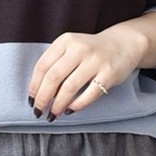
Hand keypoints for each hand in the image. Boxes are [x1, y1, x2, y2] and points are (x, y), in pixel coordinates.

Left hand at [27, 24, 146, 121]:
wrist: (124, 44)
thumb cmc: (91, 51)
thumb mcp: (71, 48)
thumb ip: (56, 64)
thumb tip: (40, 93)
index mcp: (65, 41)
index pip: (43, 66)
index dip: (34, 86)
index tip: (31, 100)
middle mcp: (79, 48)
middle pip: (53, 78)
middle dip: (43, 98)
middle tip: (39, 111)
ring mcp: (95, 61)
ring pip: (69, 88)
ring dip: (58, 105)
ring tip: (53, 114)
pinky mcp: (109, 74)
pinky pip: (89, 94)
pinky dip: (77, 105)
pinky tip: (70, 110)